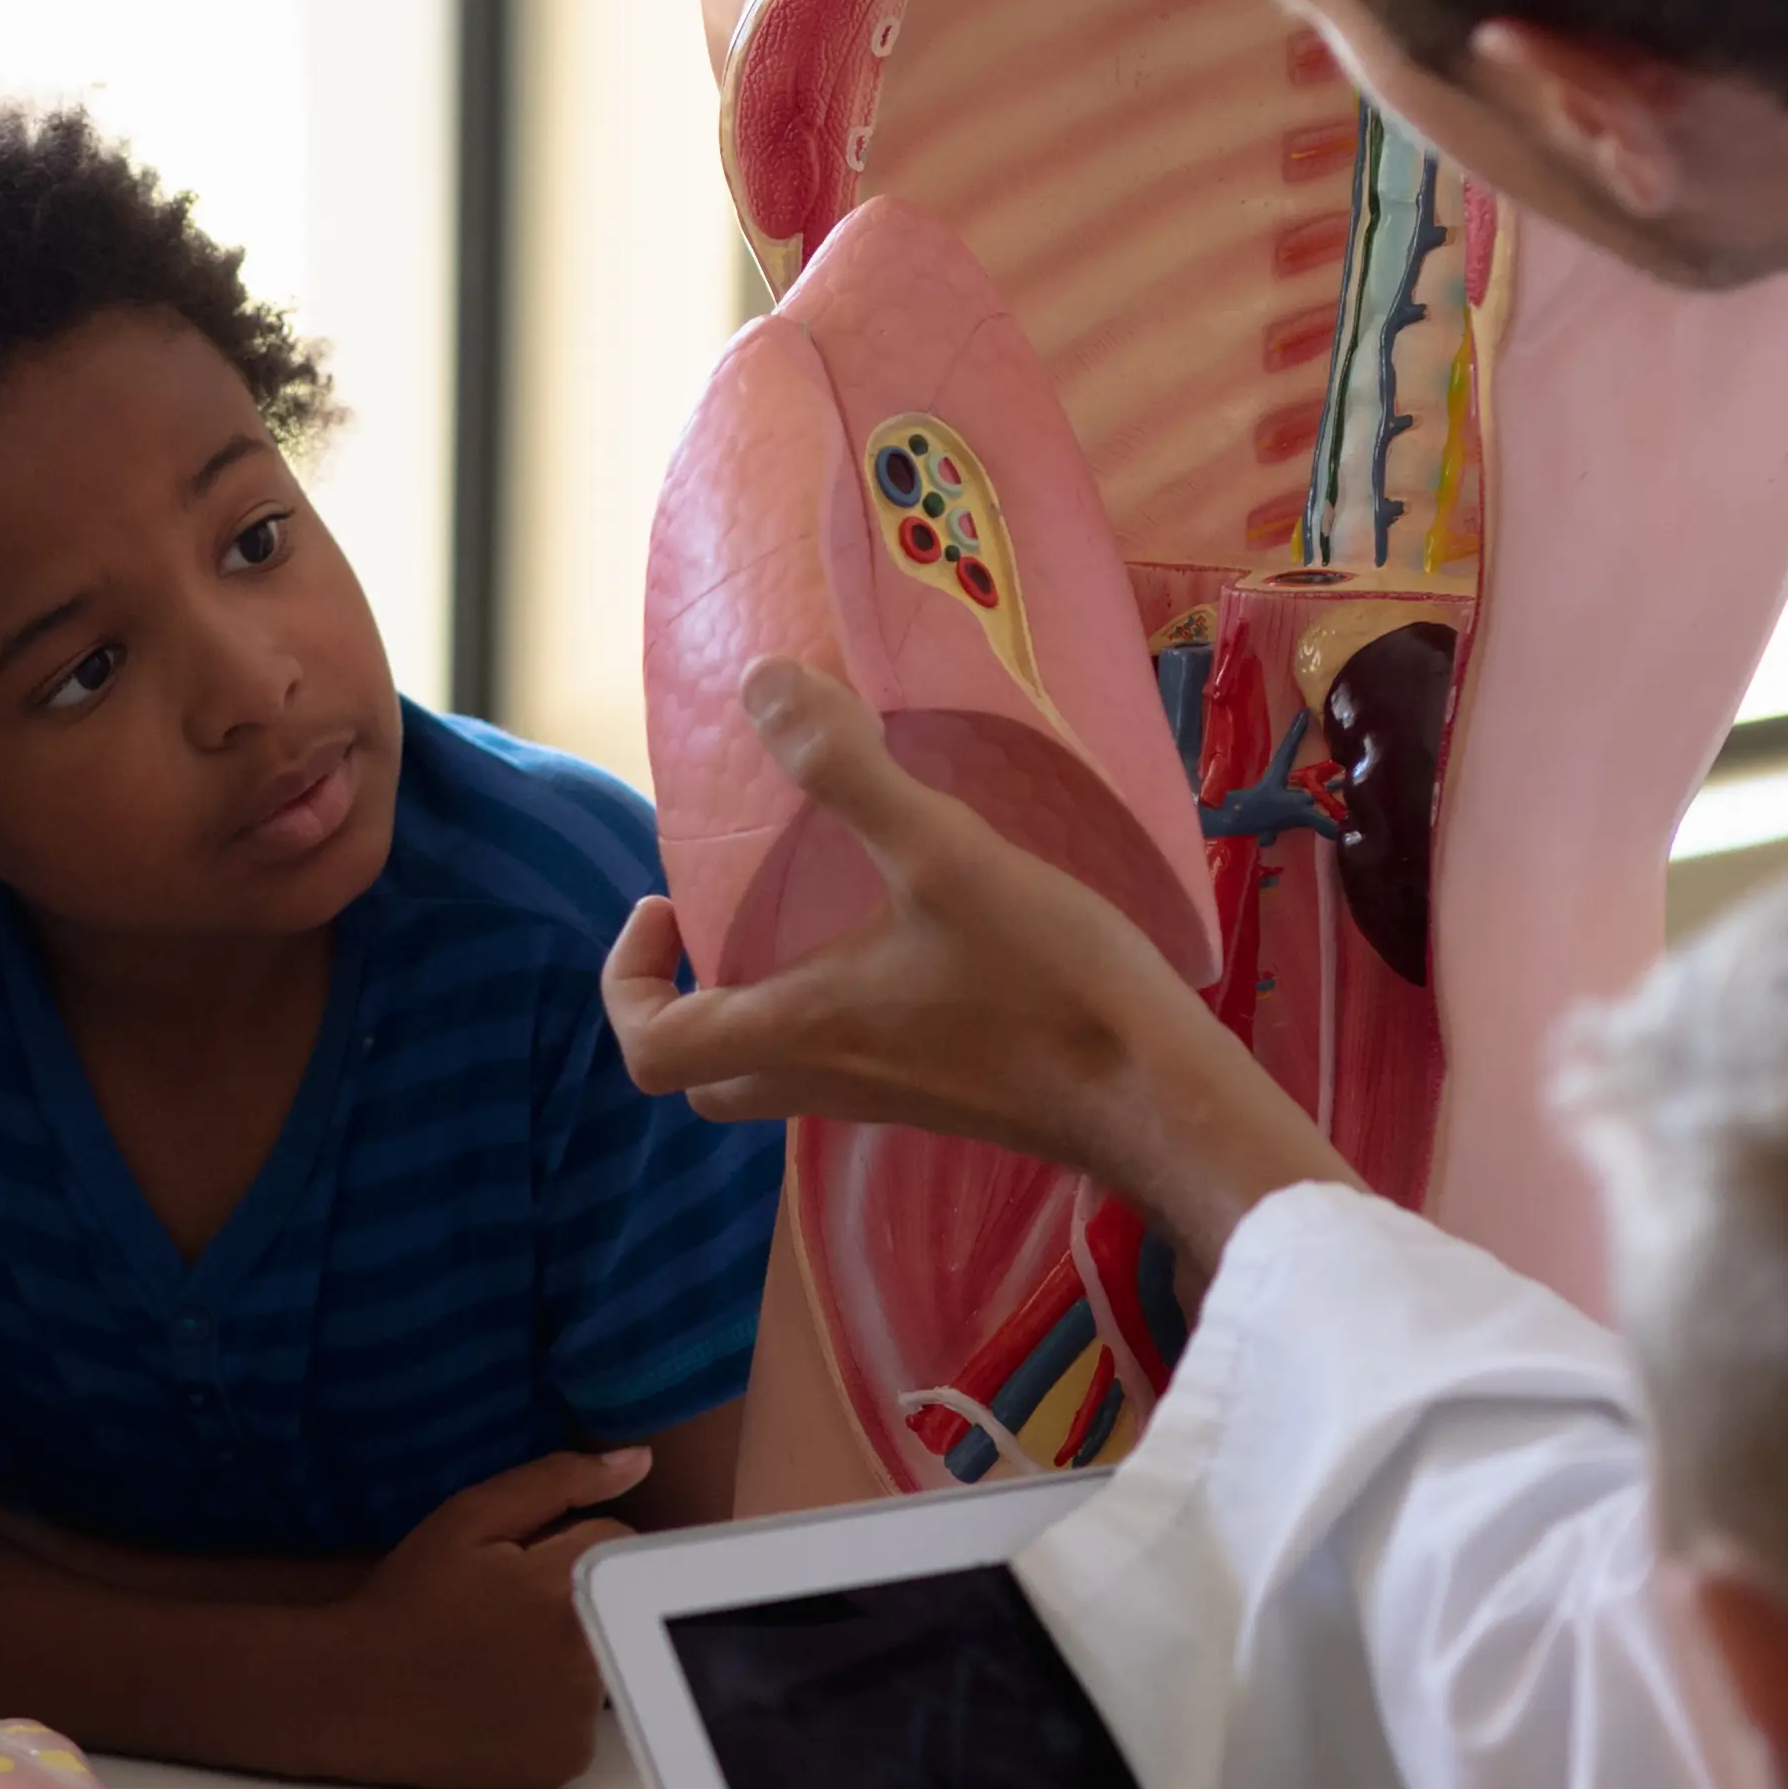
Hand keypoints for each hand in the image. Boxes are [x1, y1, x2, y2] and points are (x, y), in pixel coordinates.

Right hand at [328, 1444, 645, 1783]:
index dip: (564, 1545)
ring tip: (502, 1656)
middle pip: (617, 1603)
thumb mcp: (469, 1519)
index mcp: (571, 1586)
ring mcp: (580, 1717)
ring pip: (604, 1660)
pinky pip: (583, 1718)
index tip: (515, 1565)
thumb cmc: (407, 1599)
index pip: (617, 1541)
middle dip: (575, 1597)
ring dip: (570, 1651)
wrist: (353, 1693)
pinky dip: (555, 1708)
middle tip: (505, 1612)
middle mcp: (590, 1655)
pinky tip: (503, 1700)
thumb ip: (559, 1482)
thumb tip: (637, 1462)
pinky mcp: (566, 1760)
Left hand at [599, 663, 1350, 1258]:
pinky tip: (897, 940)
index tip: (664, 904)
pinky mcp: (944, 1098)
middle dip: (686, 1000)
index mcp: (801, 1032)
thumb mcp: (943, 854)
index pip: (652, 1049)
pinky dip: (834, 1013)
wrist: (1159, 1097)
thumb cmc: (1048, 983)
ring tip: (799, 915)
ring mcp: (886, 1101)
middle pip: (705, 1076)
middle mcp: (826, 1082)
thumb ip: (846, 772)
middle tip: (717, 919)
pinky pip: (849, 1067)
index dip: (628, 980)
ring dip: (758, 1006)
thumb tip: (762, 687)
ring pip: (775, 1076)